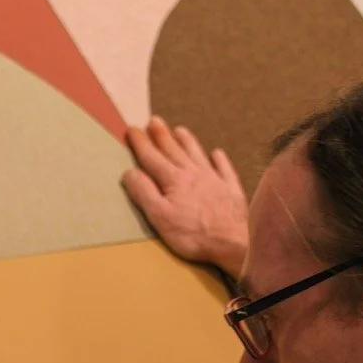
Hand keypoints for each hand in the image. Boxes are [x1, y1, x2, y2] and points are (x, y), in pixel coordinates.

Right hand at [122, 116, 248, 277]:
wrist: (233, 241)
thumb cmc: (194, 234)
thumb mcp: (160, 217)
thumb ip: (144, 193)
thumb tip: (130, 172)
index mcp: (173, 180)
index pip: (152, 158)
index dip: (141, 143)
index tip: (132, 130)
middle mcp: (193, 174)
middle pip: (174, 150)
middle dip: (162, 135)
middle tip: (154, 121)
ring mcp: (214, 180)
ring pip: (197, 154)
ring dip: (187, 141)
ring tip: (179, 130)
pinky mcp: (231, 189)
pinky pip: (224, 168)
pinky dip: (219, 159)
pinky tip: (217, 153)